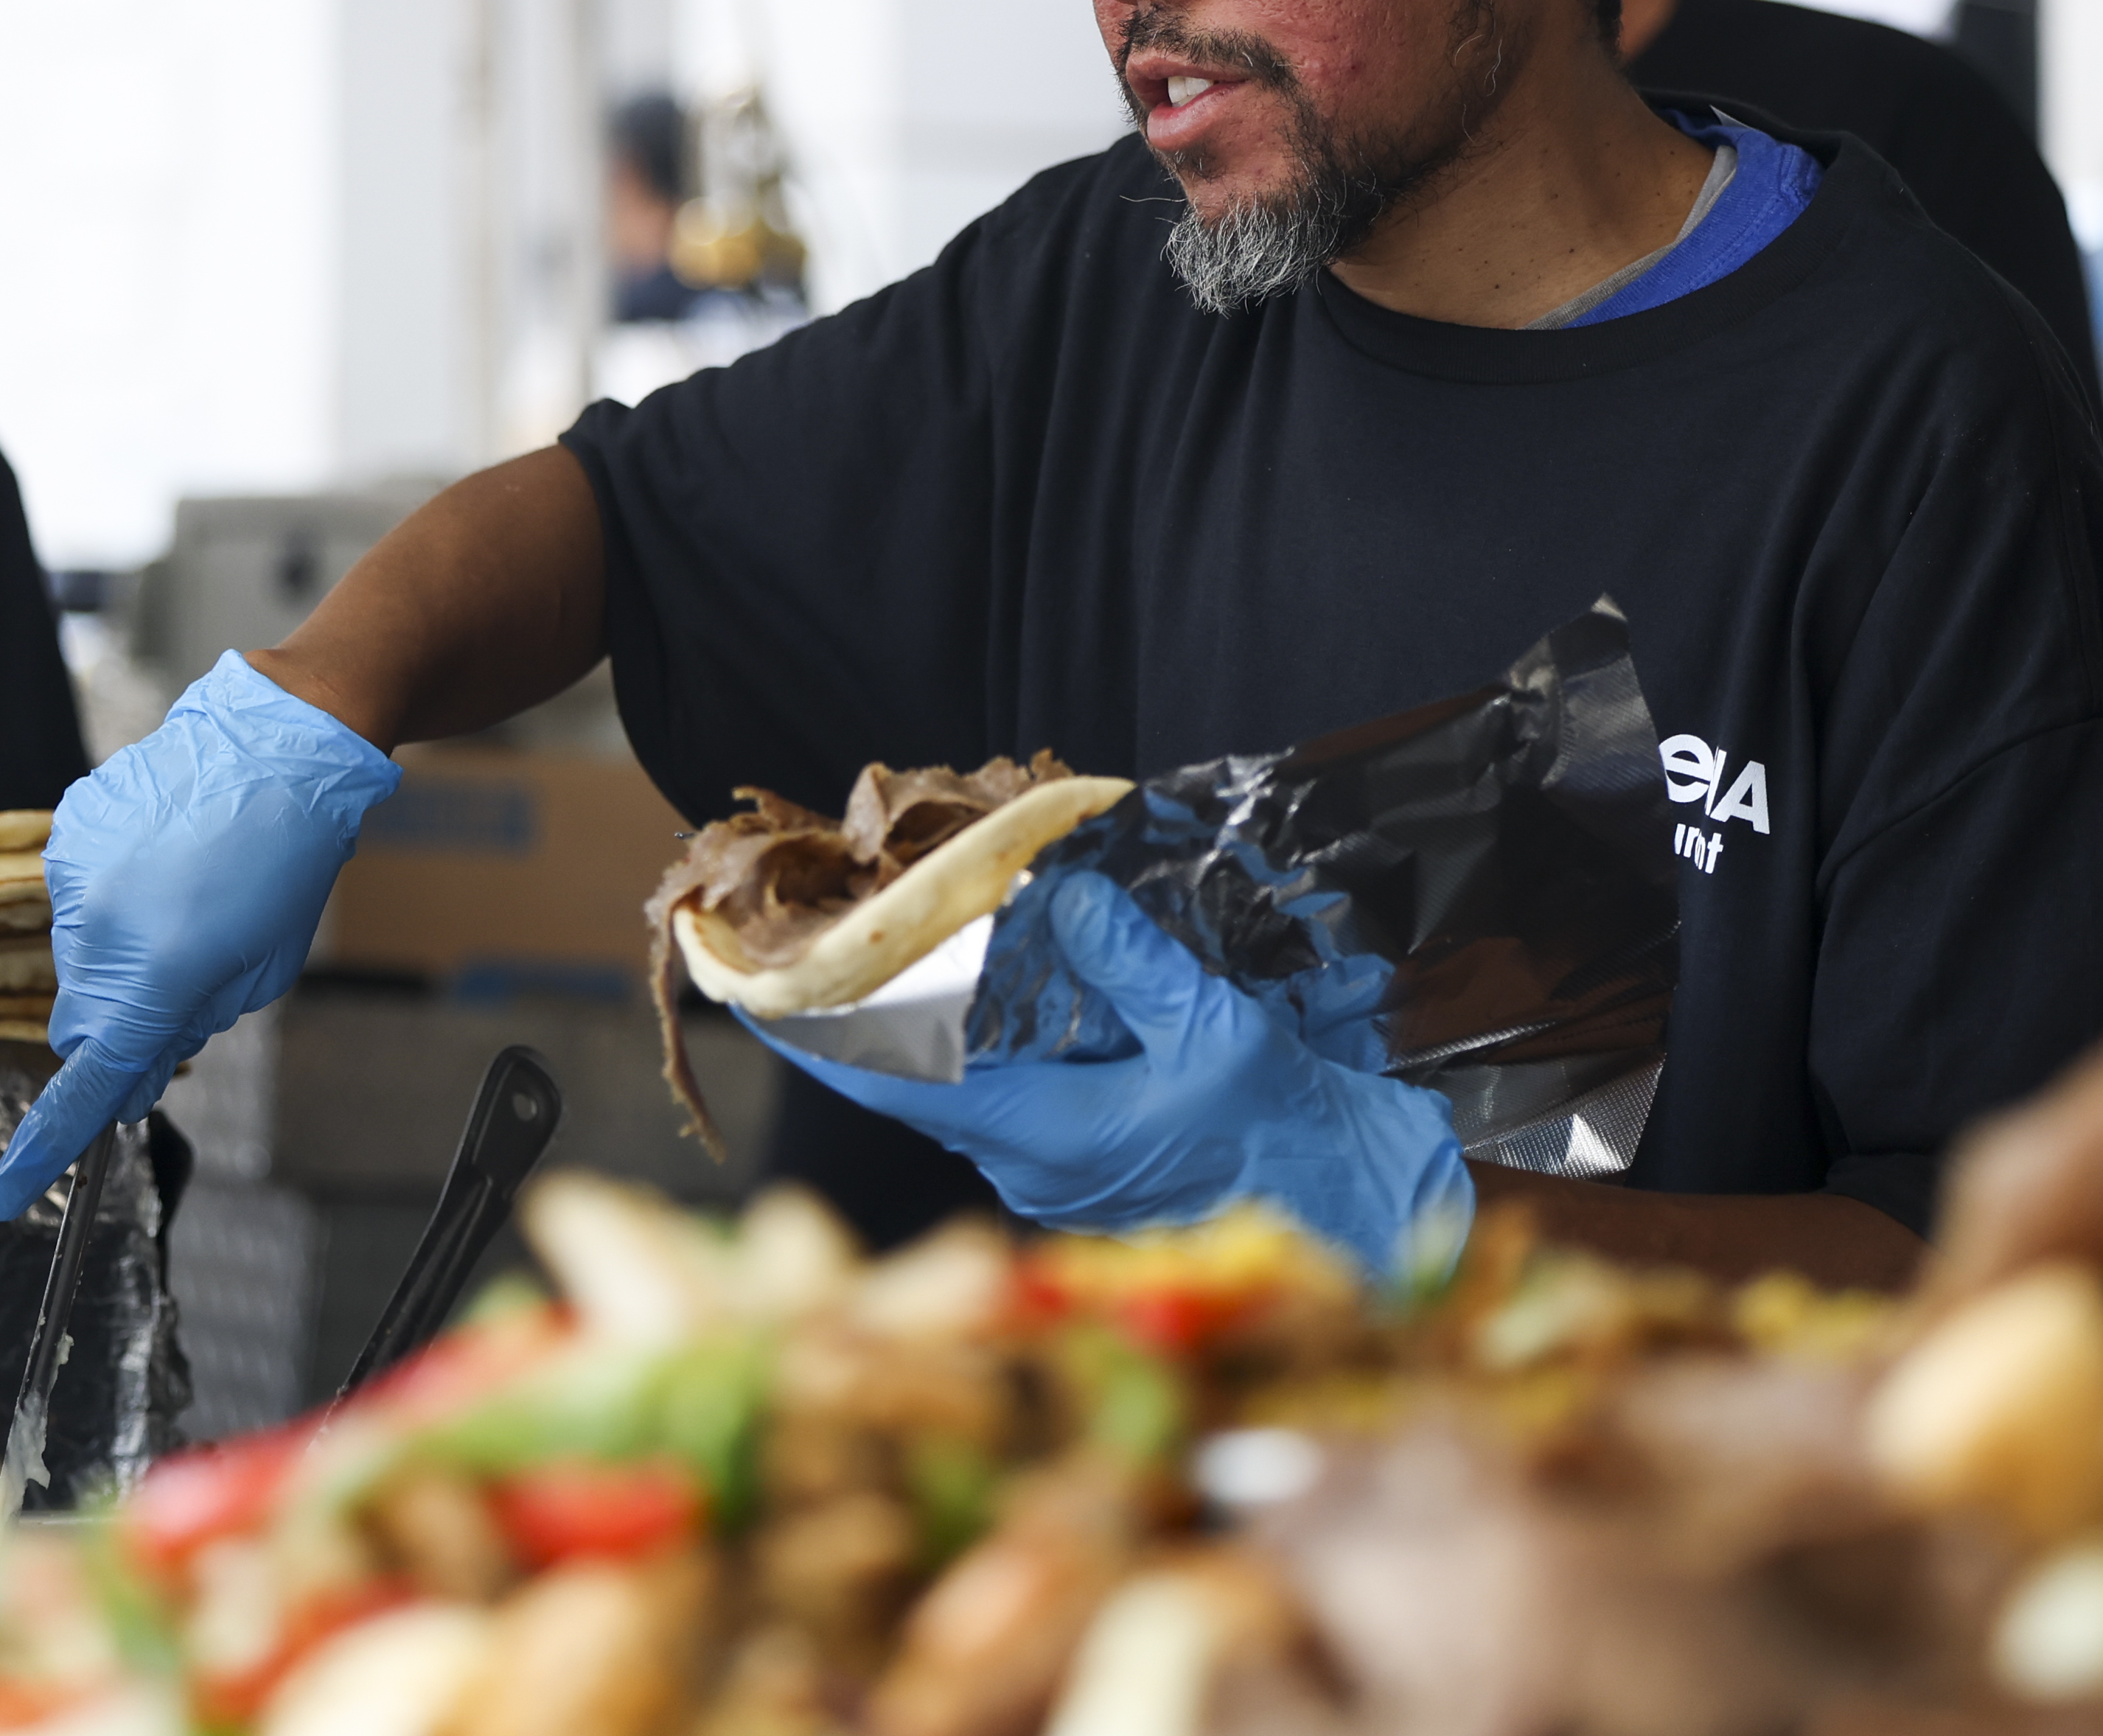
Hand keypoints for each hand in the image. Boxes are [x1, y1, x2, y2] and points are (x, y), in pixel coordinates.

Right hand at [0, 654, 399, 1219]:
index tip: (1, 1200)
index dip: (41, 1150)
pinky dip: (113, 898)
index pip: (85, 1084)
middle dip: (118, 1024)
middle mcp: (100, 931)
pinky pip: (78, 898)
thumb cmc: (286, 861)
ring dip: (120, 953)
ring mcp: (76, 877)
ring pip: (79, 959)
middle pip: (82, 1021)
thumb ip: (186, 1026)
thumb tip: (127, 1074)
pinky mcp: (67, 832)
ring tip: (188, 894)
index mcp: (156, 976)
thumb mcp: (259, 968)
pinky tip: (164, 860)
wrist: (277, 744)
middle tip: (182, 979)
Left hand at [745, 872, 1471, 1285]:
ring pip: (965, 1095)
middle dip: (871, 1019)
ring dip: (932, 1034)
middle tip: (827, 948)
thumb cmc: (1282, 1126)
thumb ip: (1126, 957)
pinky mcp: (1086, 1173)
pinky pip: (1010, 1106)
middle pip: (918, 1086)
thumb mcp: (1210, 1024)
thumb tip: (1053, 895)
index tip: (754, 998)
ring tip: (896, 958)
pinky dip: (988, 1054)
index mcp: (1040, 1136)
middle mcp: (1029, 1167)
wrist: (1348, 1206)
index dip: (818, 1040)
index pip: (893, 1085)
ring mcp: (1054, 1178)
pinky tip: (1000, 999)